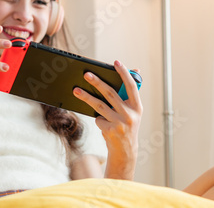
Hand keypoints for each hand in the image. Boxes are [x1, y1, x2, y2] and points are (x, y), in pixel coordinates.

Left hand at [73, 60, 142, 179]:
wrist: (125, 151)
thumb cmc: (127, 125)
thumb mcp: (133, 111)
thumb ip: (130, 93)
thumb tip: (134, 70)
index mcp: (137, 107)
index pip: (131, 86)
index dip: (124, 73)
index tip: (116, 62)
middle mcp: (130, 114)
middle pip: (110, 94)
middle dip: (97, 82)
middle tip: (87, 74)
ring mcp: (120, 123)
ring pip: (99, 105)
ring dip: (86, 97)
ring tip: (76, 90)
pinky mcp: (110, 131)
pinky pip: (98, 119)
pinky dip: (98, 118)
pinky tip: (102, 122)